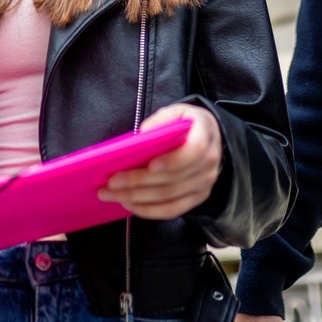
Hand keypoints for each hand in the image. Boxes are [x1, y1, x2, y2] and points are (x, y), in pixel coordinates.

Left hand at [100, 103, 222, 219]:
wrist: (209, 137)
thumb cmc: (187, 123)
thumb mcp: (177, 111)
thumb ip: (161, 120)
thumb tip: (142, 136)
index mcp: (205, 136)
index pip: (193, 152)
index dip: (172, 161)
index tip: (149, 165)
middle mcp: (209, 164)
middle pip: (173, 180)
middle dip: (139, 182)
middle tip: (112, 182)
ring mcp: (204, 184)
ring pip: (169, 198)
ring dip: (138, 198)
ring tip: (113, 195)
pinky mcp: (197, 198)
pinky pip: (172, 210)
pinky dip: (148, 210)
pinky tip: (130, 204)